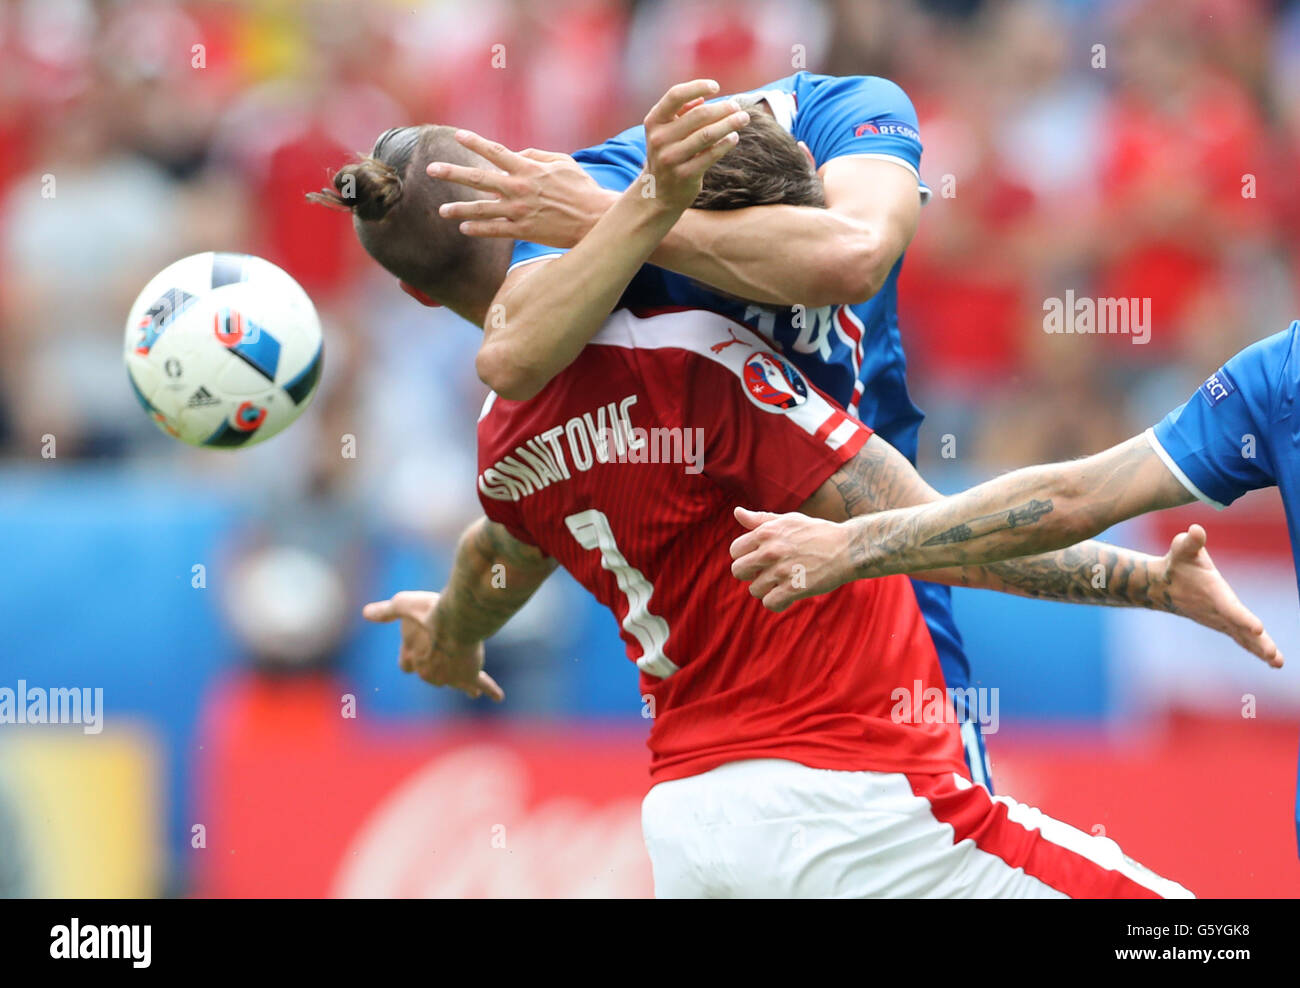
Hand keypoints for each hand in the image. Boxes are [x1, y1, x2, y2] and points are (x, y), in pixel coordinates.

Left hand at [363, 590, 504, 699]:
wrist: (458, 619)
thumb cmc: (430, 611)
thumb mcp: (403, 604)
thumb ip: (386, 610)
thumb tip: (365, 612)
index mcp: (411, 654)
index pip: (407, 665)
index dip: (413, 658)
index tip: (418, 654)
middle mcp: (427, 671)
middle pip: (432, 675)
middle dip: (440, 668)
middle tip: (451, 657)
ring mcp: (449, 676)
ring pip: (455, 682)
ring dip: (461, 682)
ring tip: (470, 688)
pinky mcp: (469, 675)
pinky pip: (481, 685)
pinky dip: (490, 690)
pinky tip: (498, 697)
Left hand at [430, 134, 613, 246]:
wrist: (595, 219)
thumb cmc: (582, 188)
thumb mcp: (562, 162)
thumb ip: (536, 155)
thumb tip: (516, 154)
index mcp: (528, 168)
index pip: (495, 152)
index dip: (474, 143)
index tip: (457, 136)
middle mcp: (519, 188)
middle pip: (478, 178)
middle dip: (453, 173)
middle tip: (431, 170)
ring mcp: (520, 211)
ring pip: (482, 209)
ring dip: (459, 208)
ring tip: (442, 210)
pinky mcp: (524, 231)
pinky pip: (495, 230)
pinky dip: (478, 228)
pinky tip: (464, 228)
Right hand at [641, 79, 750, 212]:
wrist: (658, 193)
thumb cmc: (668, 153)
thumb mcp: (666, 131)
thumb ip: (681, 112)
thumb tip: (703, 98)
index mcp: (654, 121)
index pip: (675, 95)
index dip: (697, 86)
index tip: (716, 87)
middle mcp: (660, 139)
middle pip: (698, 115)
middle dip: (722, 109)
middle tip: (737, 107)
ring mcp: (671, 158)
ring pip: (707, 135)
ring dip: (729, 124)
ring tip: (743, 118)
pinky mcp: (685, 174)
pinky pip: (711, 155)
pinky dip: (726, 144)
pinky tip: (734, 137)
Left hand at [729, 507, 852, 611]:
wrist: (848, 548)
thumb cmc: (817, 532)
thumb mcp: (789, 520)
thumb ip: (761, 519)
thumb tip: (737, 512)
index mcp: (767, 532)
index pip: (735, 550)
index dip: (745, 556)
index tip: (758, 559)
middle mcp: (771, 550)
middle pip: (738, 571)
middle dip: (750, 574)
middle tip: (766, 573)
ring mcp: (782, 571)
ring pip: (754, 590)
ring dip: (766, 590)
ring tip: (781, 584)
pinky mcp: (795, 588)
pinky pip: (770, 603)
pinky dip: (777, 603)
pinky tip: (787, 596)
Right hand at [1154, 524, 1282, 666]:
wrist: (1160, 587)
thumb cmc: (1176, 563)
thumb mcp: (1181, 548)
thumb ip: (1190, 541)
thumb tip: (1195, 529)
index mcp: (1212, 595)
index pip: (1230, 609)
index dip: (1243, 618)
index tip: (1258, 629)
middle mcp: (1217, 612)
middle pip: (1240, 630)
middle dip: (1257, 643)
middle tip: (1273, 655)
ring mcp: (1219, 621)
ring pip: (1243, 638)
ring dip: (1261, 651)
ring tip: (1278, 662)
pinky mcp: (1223, 625)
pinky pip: (1242, 639)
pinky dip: (1256, 649)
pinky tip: (1272, 659)